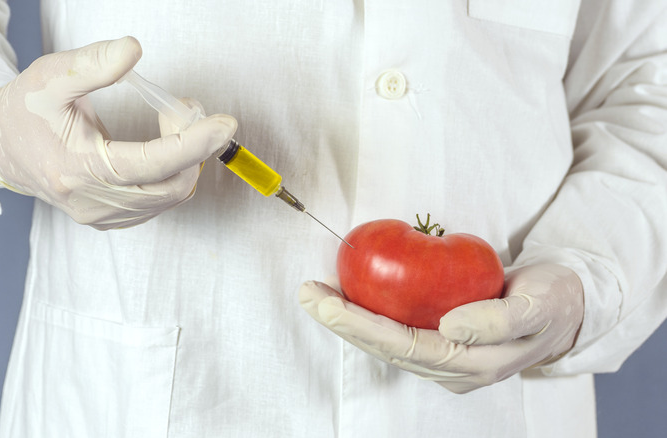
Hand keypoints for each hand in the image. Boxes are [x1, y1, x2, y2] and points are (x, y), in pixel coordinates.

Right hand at [0, 36, 236, 229]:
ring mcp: (103, 216)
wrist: (1, 149)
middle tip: (185, 108)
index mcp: (78, 169)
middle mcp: (93, 203)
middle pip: (170, 186)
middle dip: (193, 146)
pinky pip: (160, 201)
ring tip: (172, 120)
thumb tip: (133, 50)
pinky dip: (173, 172)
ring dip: (186, 158)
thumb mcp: (50, 77)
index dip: (193, 144)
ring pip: (171, 196)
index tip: (224, 124)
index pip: (150, 164)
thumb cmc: (25, 111)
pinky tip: (162, 146)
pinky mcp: (112, 219)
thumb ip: (92, 64)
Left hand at [299, 264, 583, 392]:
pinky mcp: (441, 344)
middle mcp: (453, 370)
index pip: (404, 346)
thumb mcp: (538, 304)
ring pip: (386, 343)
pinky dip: (368, 314)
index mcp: (474, 365)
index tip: (326, 301)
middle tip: (307, 294)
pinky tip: (347, 294)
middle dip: (341, 323)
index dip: (361, 325)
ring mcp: (445, 360)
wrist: (563, 305)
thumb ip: (498, 320)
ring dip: (348, 320)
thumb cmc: (552, 300)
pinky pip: (396, 331)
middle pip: (385, 348)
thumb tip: (450, 328)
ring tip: (316, 294)